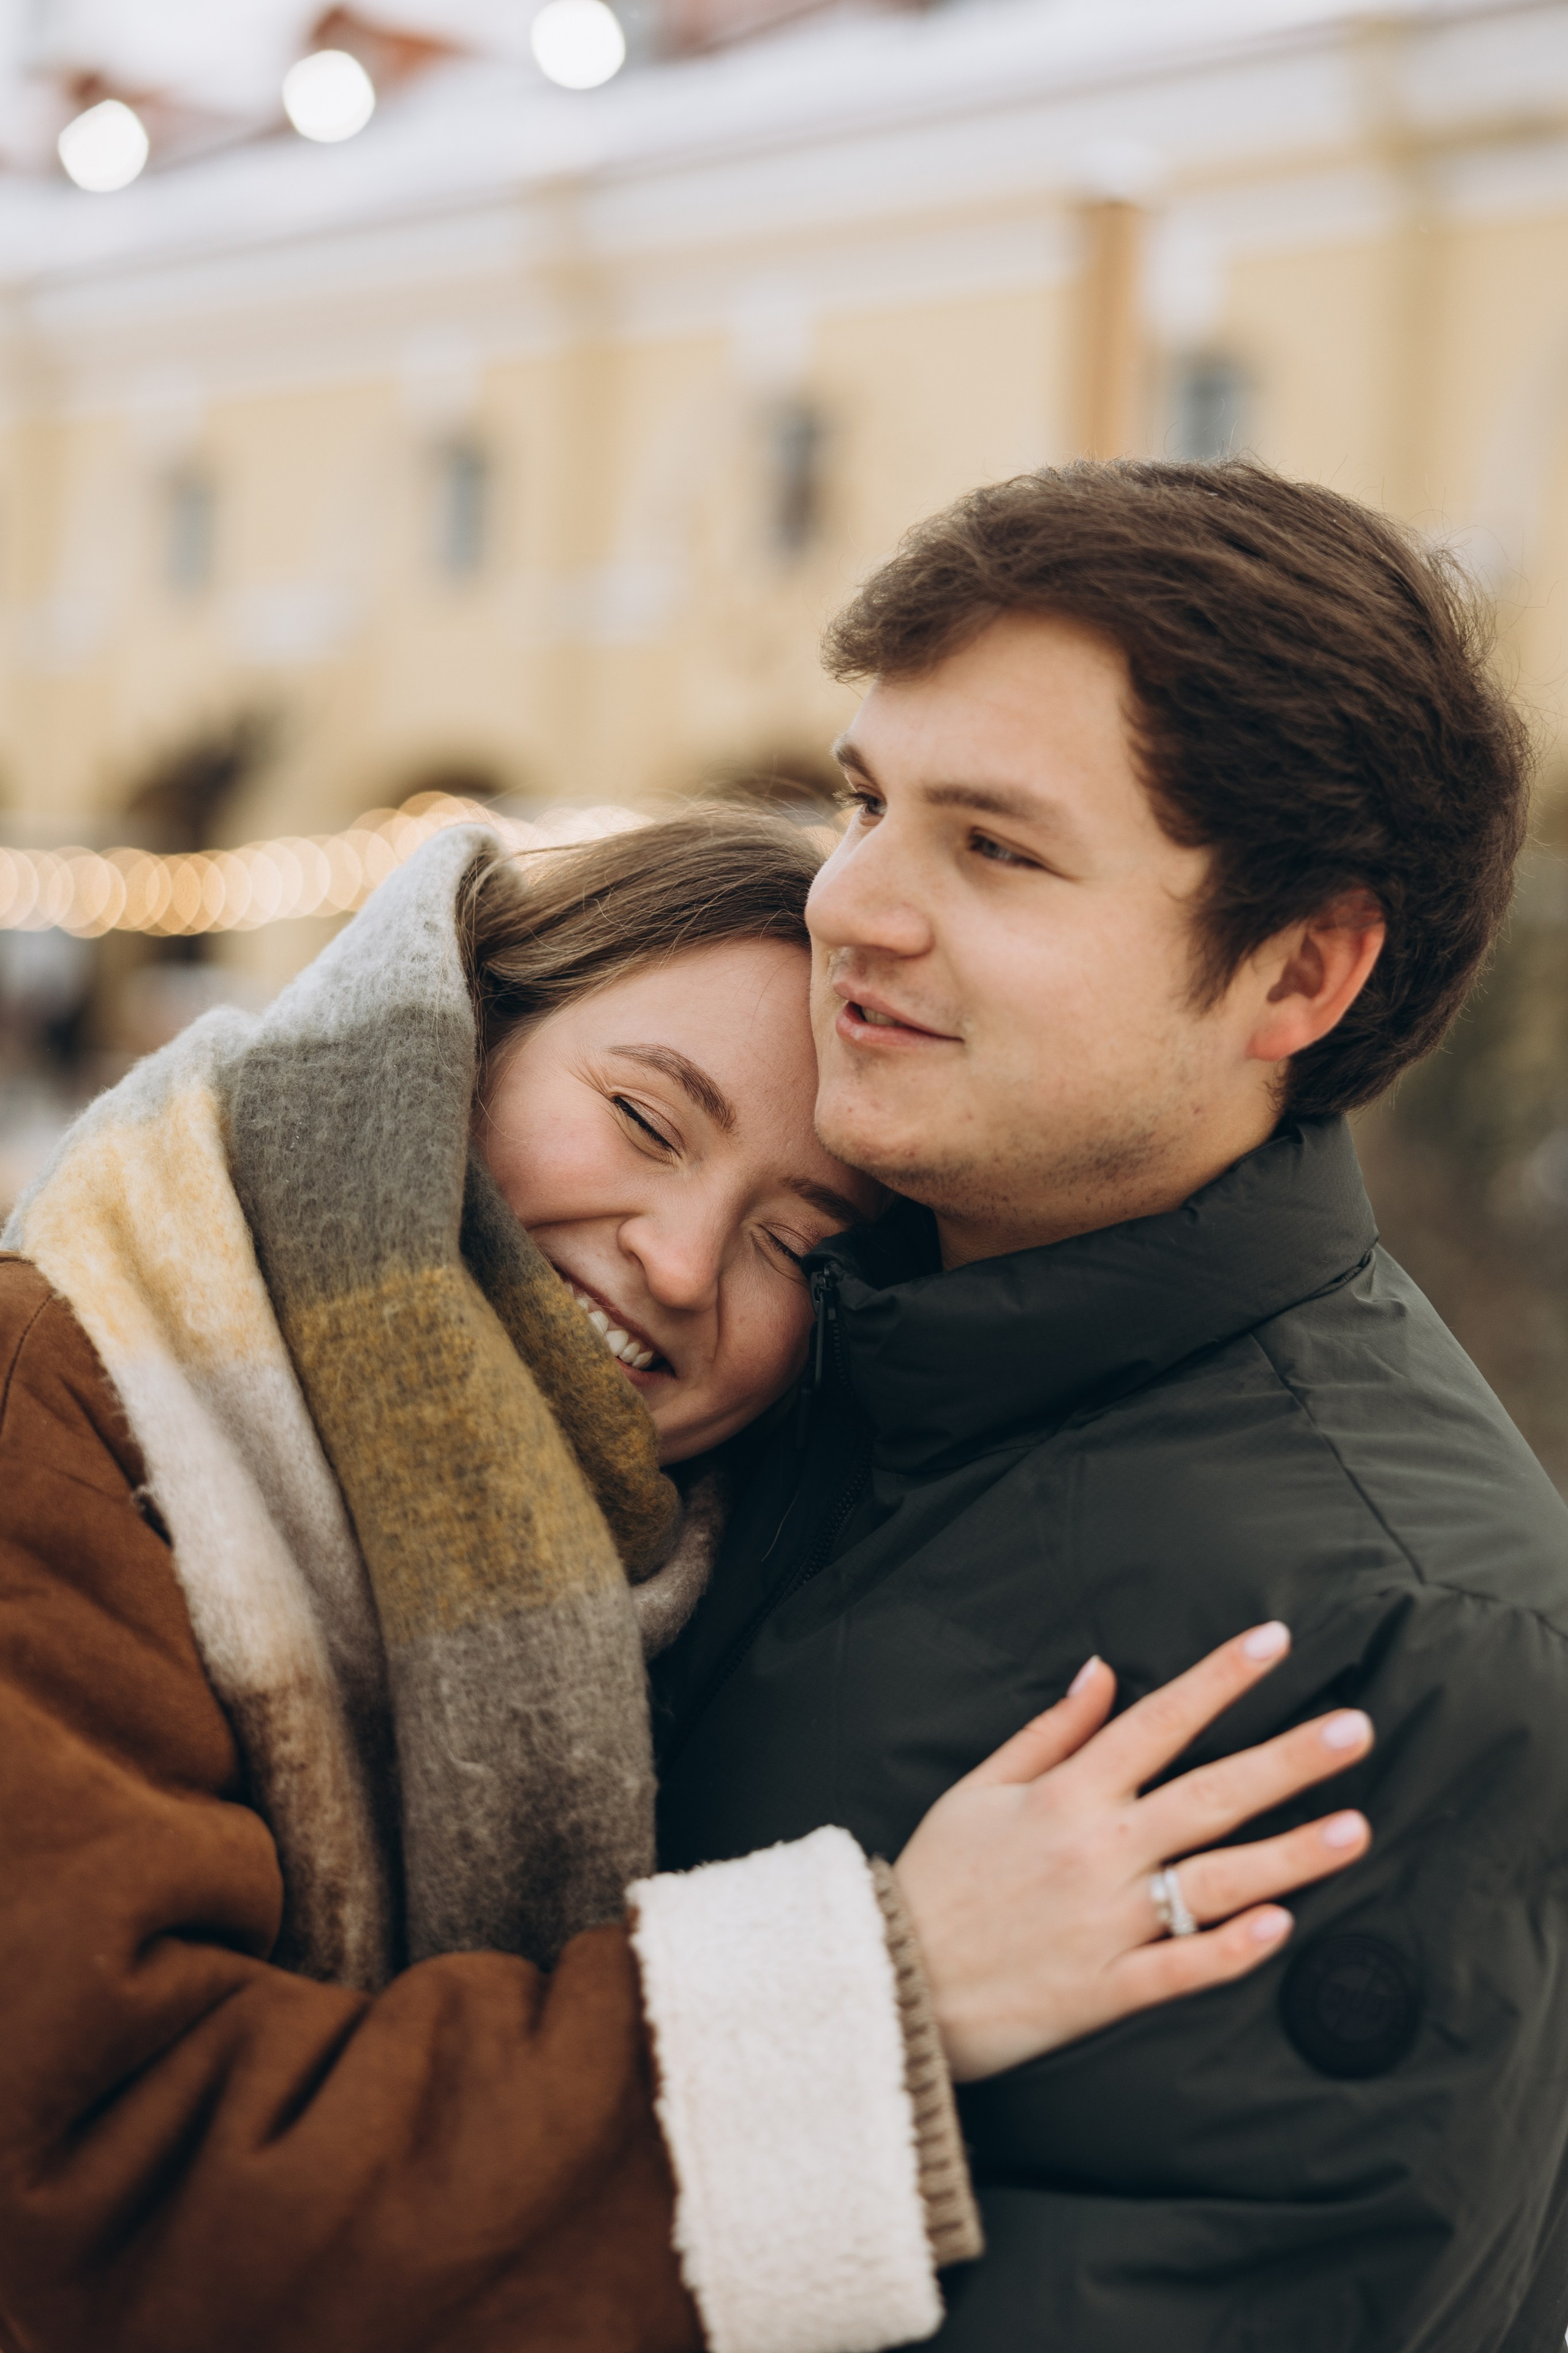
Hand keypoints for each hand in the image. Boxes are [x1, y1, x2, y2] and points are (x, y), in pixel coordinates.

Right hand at [894, 1622, 1371, 2080]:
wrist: (891, 1977)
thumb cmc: (938, 1875)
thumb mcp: (980, 1787)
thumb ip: (1051, 1730)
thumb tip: (1104, 1671)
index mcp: (1066, 1794)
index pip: (1158, 1721)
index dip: (1219, 1679)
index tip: (1275, 1642)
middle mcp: (1095, 1849)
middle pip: (1209, 1794)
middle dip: (1288, 1759)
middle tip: (1356, 1729)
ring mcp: (1105, 1921)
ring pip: (1214, 1882)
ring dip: (1290, 1855)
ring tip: (1356, 1828)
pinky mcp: (1106, 1989)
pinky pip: (1180, 1969)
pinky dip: (1230, 1951)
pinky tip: (1284, 1927)